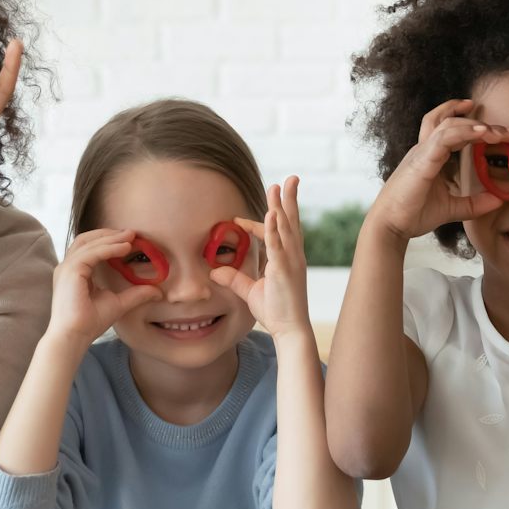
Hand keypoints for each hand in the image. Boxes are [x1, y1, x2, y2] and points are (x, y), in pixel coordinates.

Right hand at [45, 229, 164, 345]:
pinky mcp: (70, 271)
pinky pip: (92, 253)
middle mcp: (68, 266)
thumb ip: (136, 294)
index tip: (131, 239)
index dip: (110, 240)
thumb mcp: (119, 303)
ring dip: (111, 238)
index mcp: (76, 272)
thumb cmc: (90, 323)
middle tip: (132, 232)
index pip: (91, 247)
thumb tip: (158, 291)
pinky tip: (125, 248)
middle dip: (110, 234)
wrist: (75, 336)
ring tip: (131, 237)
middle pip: (87, 239)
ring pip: (89, 242)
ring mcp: (66, 267)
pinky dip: (109, 248)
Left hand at [213, 177, 312, 339]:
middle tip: (291, 178)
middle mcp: (293, 256)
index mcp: (287, 258)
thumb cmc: (276, 311)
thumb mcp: (250, 291)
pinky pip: (278, 246)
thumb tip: (215, 271)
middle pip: (291, 221)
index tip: (244, 217)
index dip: (264, 221)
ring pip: (286, 228)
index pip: (276, 232)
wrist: (290, 329)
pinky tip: (270, 215)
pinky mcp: (285, 270)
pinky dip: (274, 230)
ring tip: (278, 186)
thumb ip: (234, 279)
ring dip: (281, 206)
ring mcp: (291, 262)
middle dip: (289, 199)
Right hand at [364, 98, 508, 241]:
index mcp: (429, 155)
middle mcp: (424, 149)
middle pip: (451, 121)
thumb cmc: (413, 215)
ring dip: (476, 125)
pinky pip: (444, 138)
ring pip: (449, 124)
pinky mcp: (422, 160)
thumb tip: (499, 200)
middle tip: (507, 131)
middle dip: (481, 122)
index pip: (447, 126)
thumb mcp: (451, 209)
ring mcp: (422, 152)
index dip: (467, 118)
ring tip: (499, 133)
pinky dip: (464, 132)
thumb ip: (474, 204)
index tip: (491, 122)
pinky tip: (482, 133)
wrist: (390, 226)